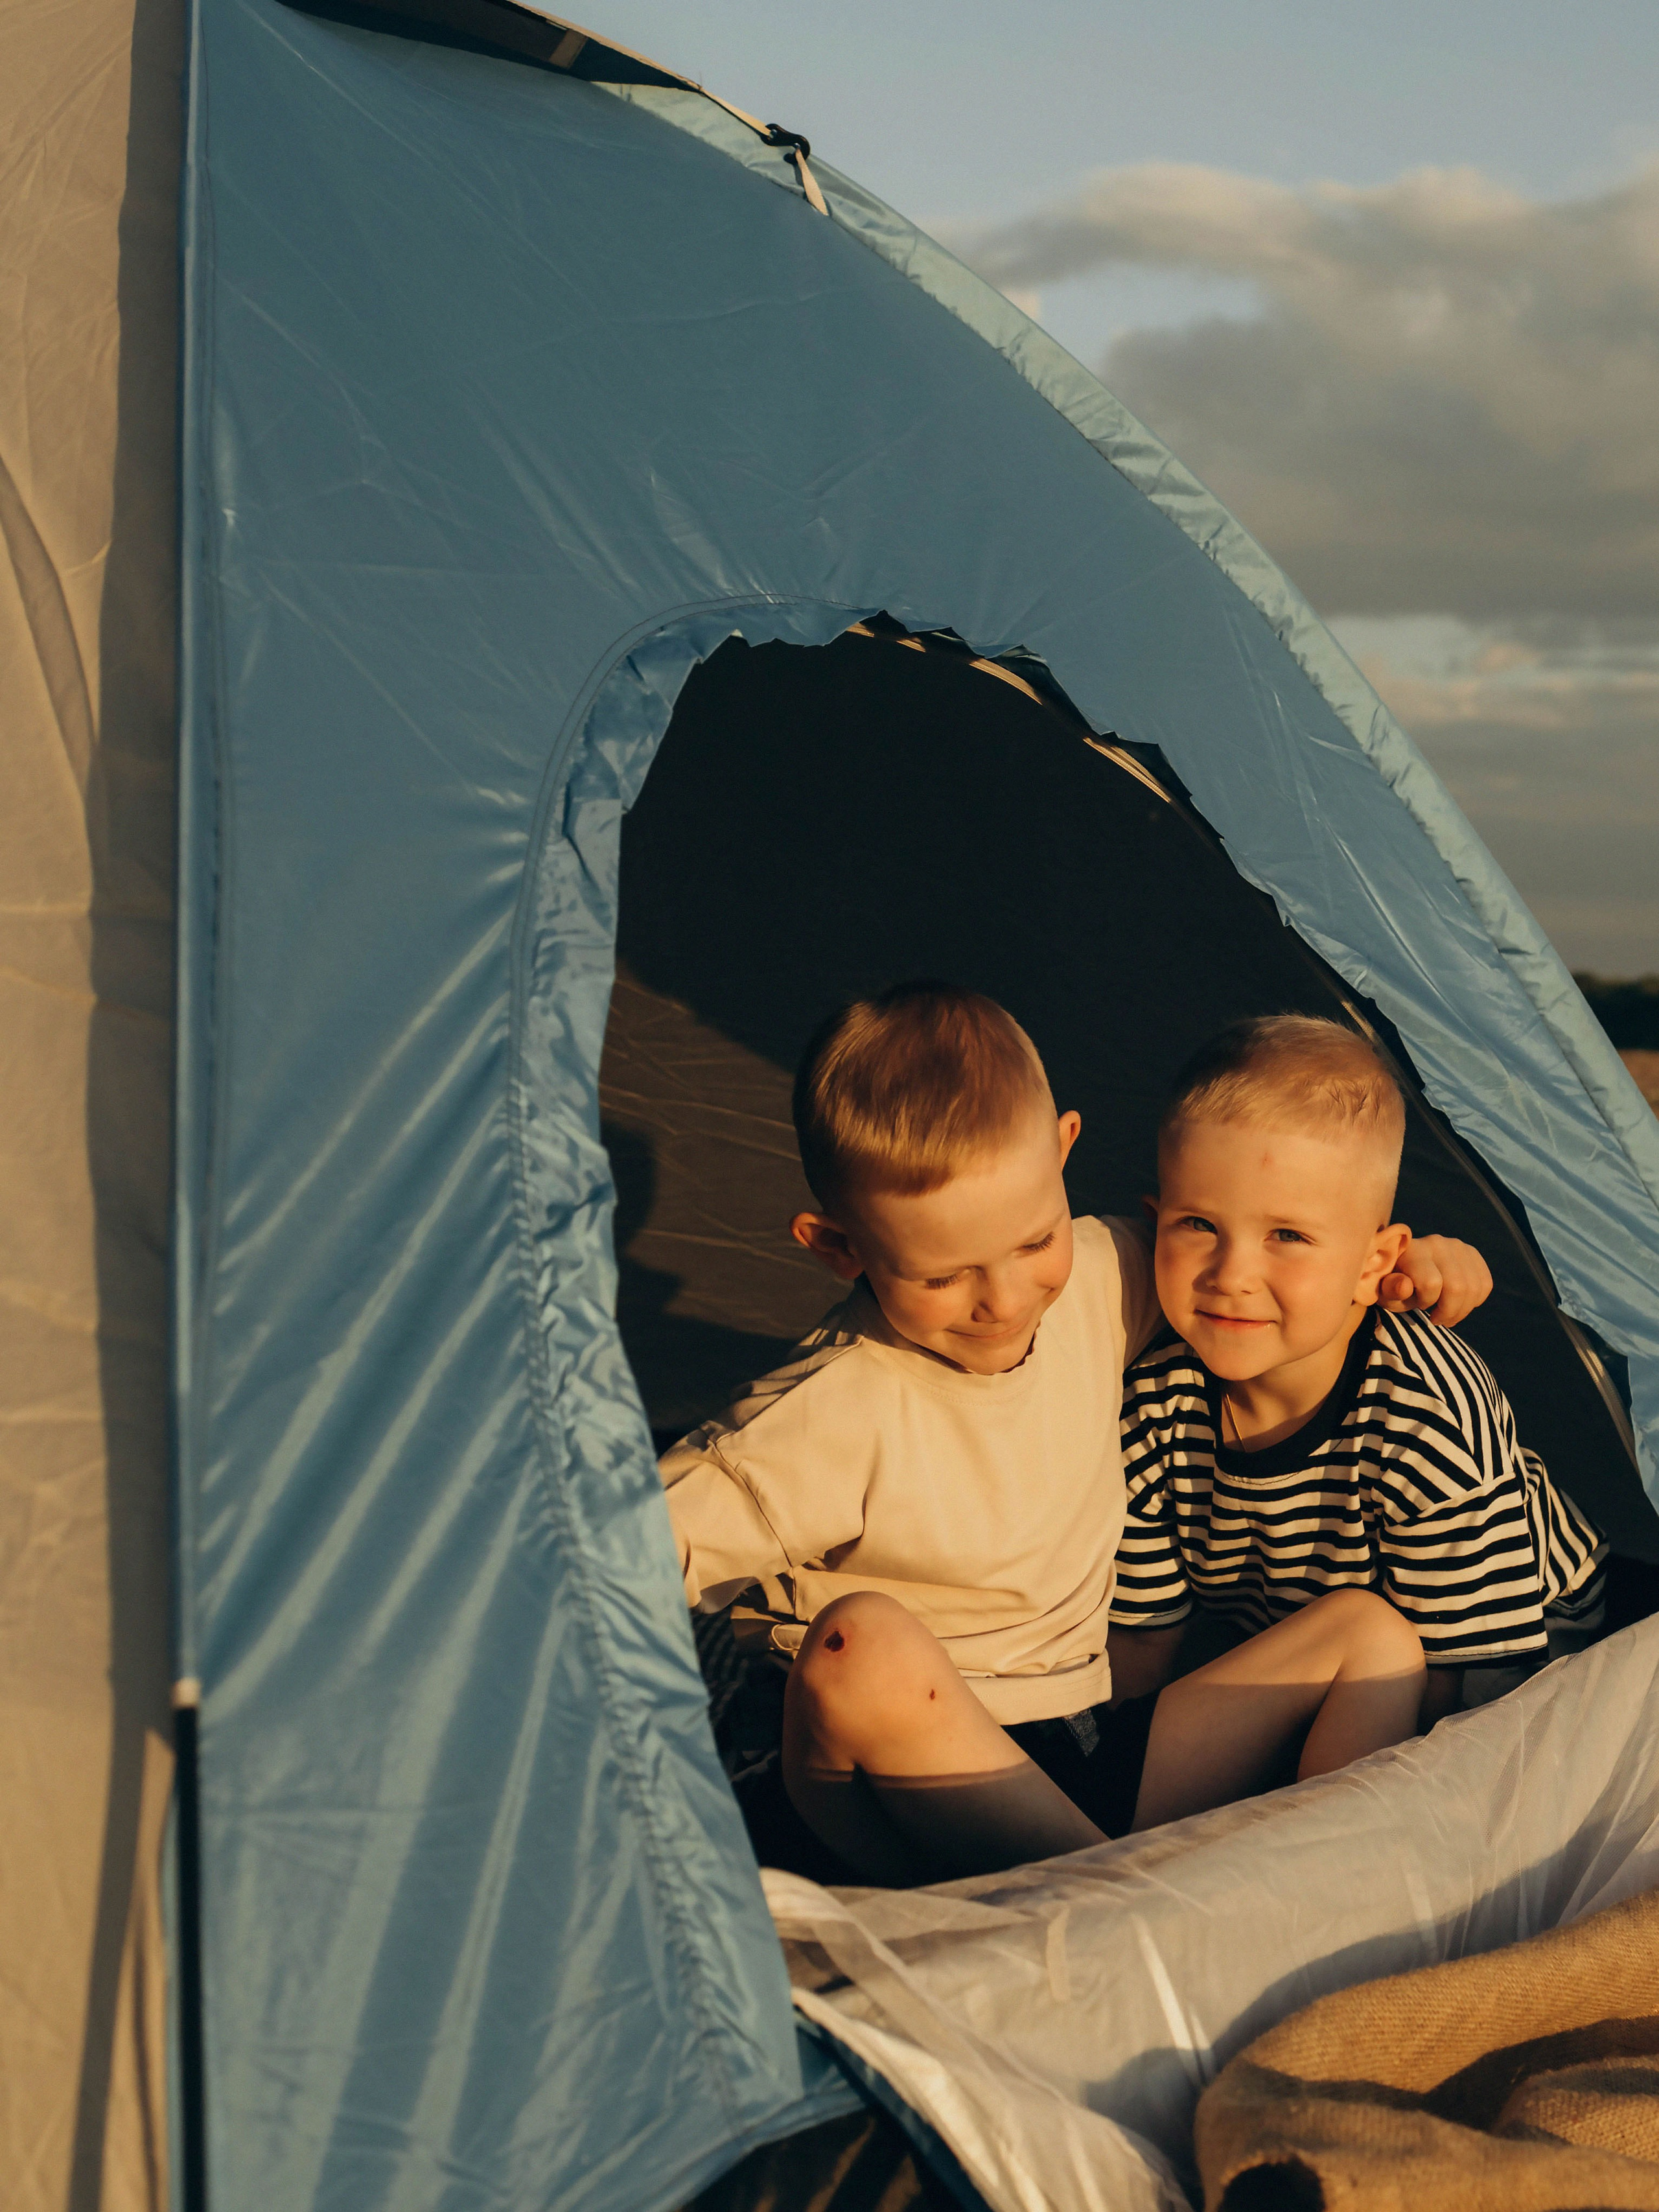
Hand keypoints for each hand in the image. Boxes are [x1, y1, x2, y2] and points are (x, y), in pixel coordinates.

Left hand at [1377, 1233, 1492, 1326]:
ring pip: (1474, 1288)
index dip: (1426, 1302)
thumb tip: (1405, 1286)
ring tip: (1448, 1315)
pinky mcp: (1472, 1253)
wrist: (1405, 1266)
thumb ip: (1391, 1290)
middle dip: (1448, 1311)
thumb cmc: (1393, 1284)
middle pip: (1457, 1287)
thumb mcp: (1384, 1291)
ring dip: (1462, 1310)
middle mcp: (1437, 1243)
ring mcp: (1458, 1246)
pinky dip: (1475, 1301)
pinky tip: (1460, 1303)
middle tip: (1437, 1319)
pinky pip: (1485, 1284)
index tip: (1418, 1305)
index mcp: (1412, 1250)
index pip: (1431, 1283)